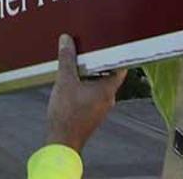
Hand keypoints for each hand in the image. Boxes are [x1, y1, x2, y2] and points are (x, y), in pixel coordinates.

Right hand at [45, 34, 126, 152]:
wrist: (61, 142)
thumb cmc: (66, 115)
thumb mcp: (64, 81)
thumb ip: (67, 59)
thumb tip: (66, 40)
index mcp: (108, 89)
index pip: (120, 67)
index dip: (117, 53)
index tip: (111, 43)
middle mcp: (108, 99)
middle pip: (108, 74)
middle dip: (98, 62)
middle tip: (89, 49)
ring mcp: (100, 108)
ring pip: (99, 85)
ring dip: (90, 74)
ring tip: (77, 63)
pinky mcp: (91, 114)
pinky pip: (92, 94)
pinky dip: (85, 86)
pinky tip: (72, 82)